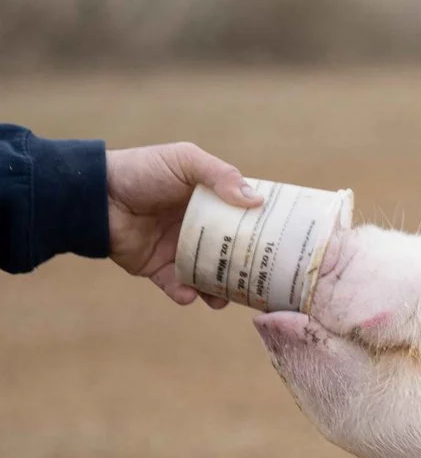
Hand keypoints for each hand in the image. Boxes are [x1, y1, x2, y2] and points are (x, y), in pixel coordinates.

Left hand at [104, 142, 260, 306]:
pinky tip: (191, 295)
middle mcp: (199, 228)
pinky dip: (186, 294)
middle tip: (265, 281)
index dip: (265, 231)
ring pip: (210, 277)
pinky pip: (178, 287)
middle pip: (232, 253)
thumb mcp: (184, 160)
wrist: (95, 195)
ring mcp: (180, 250)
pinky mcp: (158, 268)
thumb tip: (257, 201)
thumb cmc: (140, 171)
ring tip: (226, 298)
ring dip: (220, 290)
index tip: (288, 244)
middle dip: (248, 269)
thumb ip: (220, 175)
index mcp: (210, 202)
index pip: (244, 219)